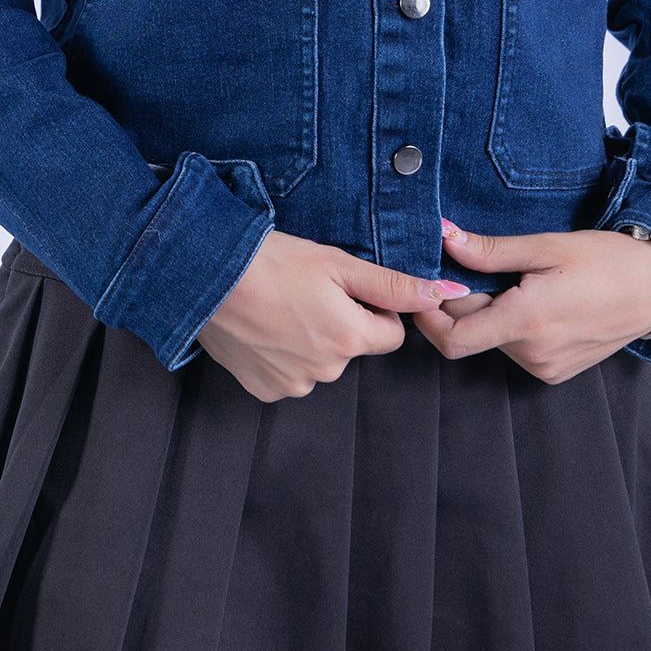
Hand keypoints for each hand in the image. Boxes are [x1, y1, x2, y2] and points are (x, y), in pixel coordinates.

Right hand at [196, 228, 470, 402]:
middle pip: (354, 347)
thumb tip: (447, 293)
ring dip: (310, 338)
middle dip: (341, 322)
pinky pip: (289, 374)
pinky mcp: (263, 390)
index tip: (343, 286)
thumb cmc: (271, 261)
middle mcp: (326, 372)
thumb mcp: (339, 263)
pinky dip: (283, 353)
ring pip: (321, 362)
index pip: (391, 333)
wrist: (204, 276)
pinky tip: (264, 326)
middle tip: (307, 290)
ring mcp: (292, 385)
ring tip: (281, 305)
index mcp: (350, 339)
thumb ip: (395, 284)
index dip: (373, 307)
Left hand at [412, 222, 650, 384]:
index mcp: (527, 322)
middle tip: (478, 269)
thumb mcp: (546, 246)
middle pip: (471, 333)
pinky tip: (533, 301)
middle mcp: (533, 354)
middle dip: (462, 303)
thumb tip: (444, 239)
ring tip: (518, 282)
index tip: (427, 287)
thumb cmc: (606, 261)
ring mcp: (545, 367)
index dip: (429, 316)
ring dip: (489, 314)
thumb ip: (490, 251)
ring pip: (492, 340)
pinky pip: (514, 349)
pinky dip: (510, 326)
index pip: (453, 339)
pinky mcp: (554, 372)